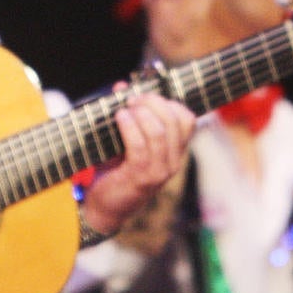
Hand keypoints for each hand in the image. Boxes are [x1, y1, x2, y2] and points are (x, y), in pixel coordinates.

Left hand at [80, 90, 195, 235]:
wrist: (105, 207)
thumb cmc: (115, 170)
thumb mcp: (124, 139)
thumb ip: (127, 113)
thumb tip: (121, 85)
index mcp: (174, 151)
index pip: (188, 120)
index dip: (169, 102)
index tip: (146, 96)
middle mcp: (173, 161)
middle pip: (174, 121)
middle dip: (153, 102)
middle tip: (133, 99)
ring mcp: (160, 171)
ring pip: (159, 132)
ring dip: (140, 113)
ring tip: (124, 109)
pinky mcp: (142, 178)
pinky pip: (140, 146)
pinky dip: (130, 127)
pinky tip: (120, 118)